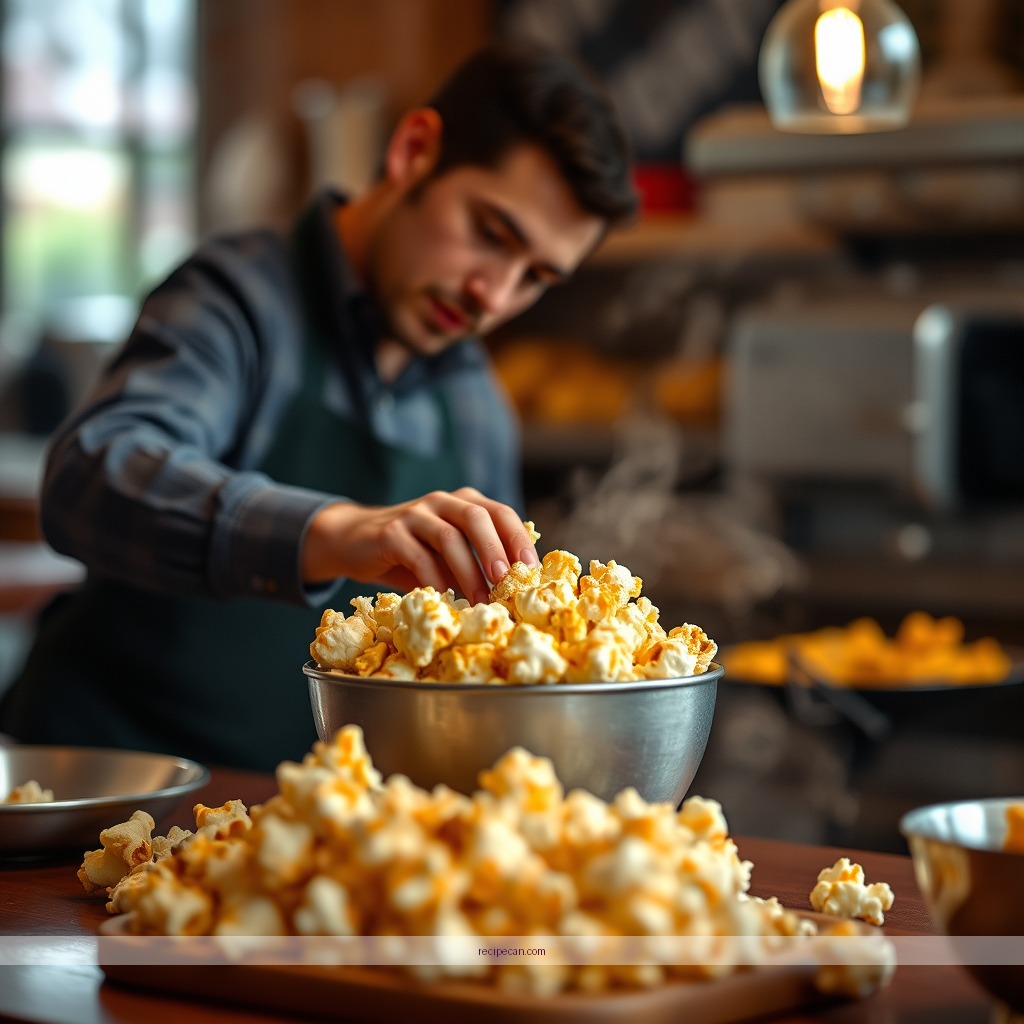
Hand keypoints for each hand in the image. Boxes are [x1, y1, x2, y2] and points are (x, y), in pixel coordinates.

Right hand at [301, 487, 539, 604]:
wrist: (354, 542)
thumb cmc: (411, 554)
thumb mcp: (448, 555)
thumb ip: (477, 563)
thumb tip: (516, 592)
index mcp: (464, 502)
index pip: (501, 513)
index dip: (518, 539)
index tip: (531, 569)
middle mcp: (442, 502)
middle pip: (477, 517)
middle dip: (495, 550)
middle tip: (506, 582)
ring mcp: (415, 514)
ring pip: (449, 538)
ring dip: (468, 573)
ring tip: (480, 601)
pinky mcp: (391, 533)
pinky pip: (419, 557)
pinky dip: (435, 580)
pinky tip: (444, 599)